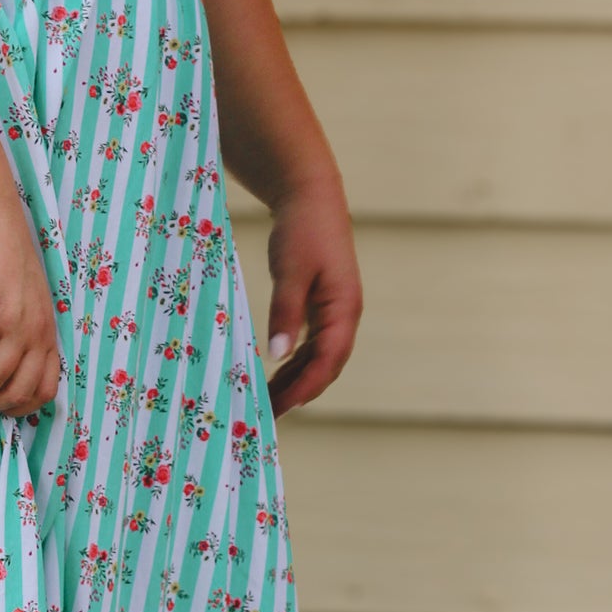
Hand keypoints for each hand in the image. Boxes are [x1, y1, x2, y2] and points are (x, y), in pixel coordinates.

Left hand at [262, 175, 362, 412]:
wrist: (310, 196)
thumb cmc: (303, 230)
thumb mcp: (291, 271)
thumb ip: (285, 312)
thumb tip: (275, 355)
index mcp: (344, 309)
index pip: (329, 361)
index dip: (306, 388)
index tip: (281, 408)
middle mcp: (344, 316)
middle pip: (326, 366)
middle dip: (300, 393)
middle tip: (267, 415)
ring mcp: (334, 312)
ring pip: (319, 358)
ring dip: (296, 380)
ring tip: (268, 401)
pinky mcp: (321, 306)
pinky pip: (311, 344)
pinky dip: (294, 362)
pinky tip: (274, 373)